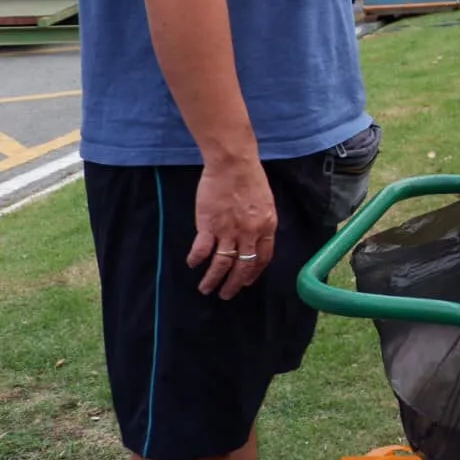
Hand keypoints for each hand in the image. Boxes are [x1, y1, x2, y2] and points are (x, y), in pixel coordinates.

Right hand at [188, 158, 276, 299]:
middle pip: (243, 266)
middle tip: (226, 295)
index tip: (247, 282)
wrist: (234, 164)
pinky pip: (202, 249)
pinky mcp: (209, 226)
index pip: (263, 258)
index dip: (254, 272)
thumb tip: (255, 237)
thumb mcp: (265, 203)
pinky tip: (193, 264)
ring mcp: (229, 231)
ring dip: (213, 279)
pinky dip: (196, 259)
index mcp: (266, 227)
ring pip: (222, 264)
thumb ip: (261, 222)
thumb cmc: (250, 178)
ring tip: (206, 289)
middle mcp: (249, 233)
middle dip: (234, 284)